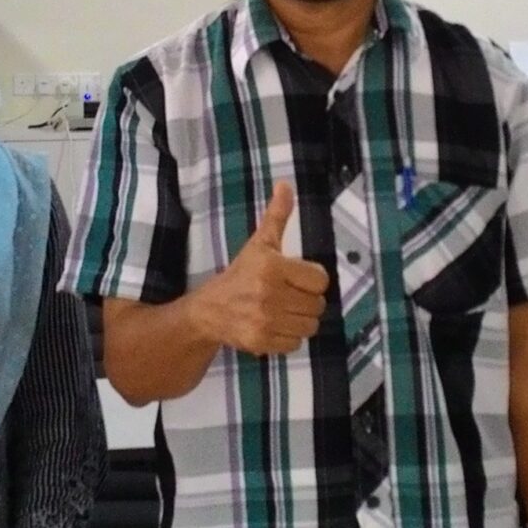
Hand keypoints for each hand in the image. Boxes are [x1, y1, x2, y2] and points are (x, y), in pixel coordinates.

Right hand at [198, 183, 329, 357]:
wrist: (208, 310)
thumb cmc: (239, 274)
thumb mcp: (259, 243)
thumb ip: (276, 216)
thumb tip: (286, 184)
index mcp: (271, 266)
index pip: (320, 279)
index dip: (311, 278)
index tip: (297, 277)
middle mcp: (268, 294)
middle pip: (317, 305)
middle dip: (307, 300)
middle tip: (289, 295)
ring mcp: (265, 321)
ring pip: (310, 326)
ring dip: (301, 320)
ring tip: (284, 311)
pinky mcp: (261, 342)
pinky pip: (296, 344)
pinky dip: (290, 337)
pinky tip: (275, 325)